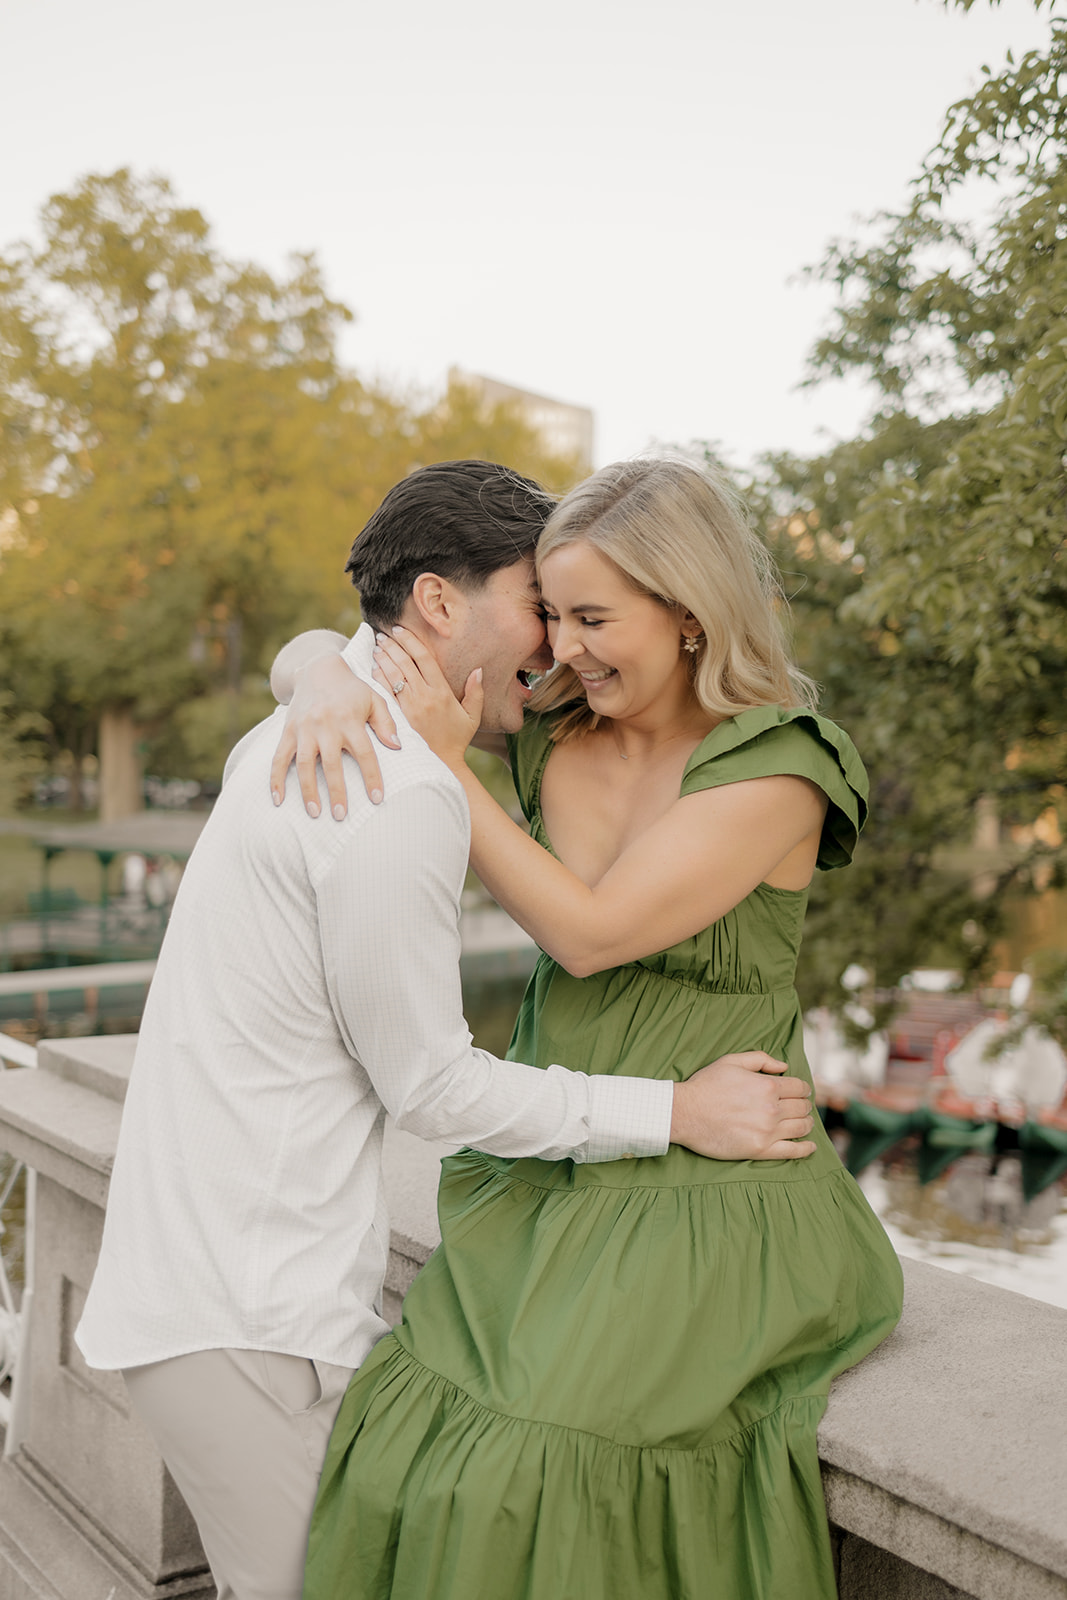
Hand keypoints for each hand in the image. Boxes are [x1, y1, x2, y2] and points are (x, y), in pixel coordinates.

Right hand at [269, 654, 399, 818]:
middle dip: (337, 792)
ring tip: (314, 813)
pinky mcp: (288, 731)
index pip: (364, 753)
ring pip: (304, 764)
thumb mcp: (374, 699)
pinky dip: (275, 779)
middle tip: (342, 815)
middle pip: (331, 764)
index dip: (371, 777)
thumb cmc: (352, 690)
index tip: (377, 798)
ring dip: (308, 791)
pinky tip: (278, 799)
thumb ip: (386, 723)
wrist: (318, 669)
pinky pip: (279, 758)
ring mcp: (304, 729)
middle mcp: (325, 725)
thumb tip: (397, 747)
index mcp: (349, 720)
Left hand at [372, 626, 481, 770]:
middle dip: (392, 646)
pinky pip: (385, 693)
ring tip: (376, 646)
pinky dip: (377, 678)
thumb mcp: (473, 716)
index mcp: (442, 692)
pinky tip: (372, 668)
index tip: (400, 630)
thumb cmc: (457, 739)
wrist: (442, 763)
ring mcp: (410, 708)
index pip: (424, 658)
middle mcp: (425, 696)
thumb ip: (476, 692)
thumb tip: (478, 670)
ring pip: (393, 675)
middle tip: (383, 635)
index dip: (410, 641)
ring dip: (383, 658)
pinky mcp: (398, 718)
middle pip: (405, 663)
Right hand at [669, 1052, 816, 1160]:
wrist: (685, 1113)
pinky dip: (805, 1149)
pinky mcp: (760, 1150)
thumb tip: (784, 1066)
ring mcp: (767, 1131)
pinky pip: (792, 1151)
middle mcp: (772, 1109)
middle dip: (804, 1105)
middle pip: (802, 1107)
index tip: (801, 1092)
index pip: (799, 1088)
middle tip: (800, 1107)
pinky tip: (810, 1146)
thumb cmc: (706, 1085)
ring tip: (804, 1123)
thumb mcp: (731, 1061)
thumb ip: (761, 1059)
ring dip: (806, 1124)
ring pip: (801, 1128)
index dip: (803, 1089)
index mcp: (767, 1086)